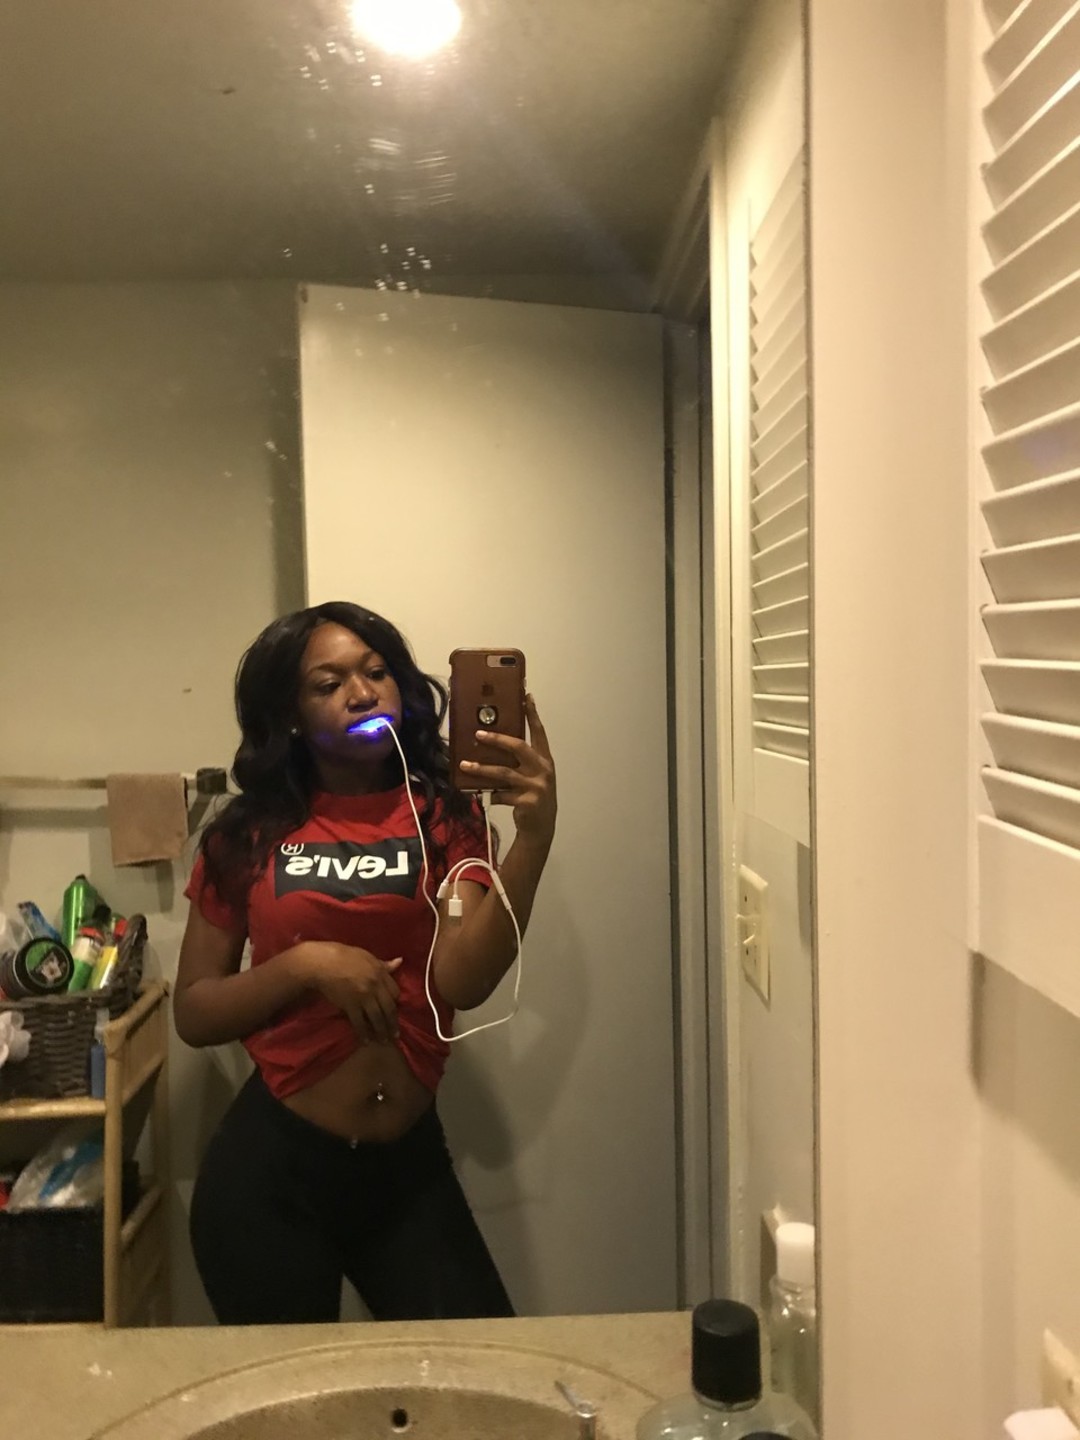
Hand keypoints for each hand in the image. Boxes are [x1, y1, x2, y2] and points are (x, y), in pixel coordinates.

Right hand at [302, 943, 402, 1042]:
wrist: (324, 962)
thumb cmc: (345, 957)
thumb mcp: (368, 957)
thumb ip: (384, 964)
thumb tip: (400, 961)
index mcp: (380, 973)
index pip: (395, 992)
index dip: (396, 1003)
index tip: (395, 1010)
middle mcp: (375, 986)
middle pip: (389, 1008)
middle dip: (393, 1023)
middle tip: (395, 1034)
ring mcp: (363, 997)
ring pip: (377, 1018)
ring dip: (382, 1031)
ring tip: (384, 1041)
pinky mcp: (350, 1005)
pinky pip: (360, 1022)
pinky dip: (364, 1033)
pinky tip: (366, 1041)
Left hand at [459, 694, 556, 848]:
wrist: (542, 827)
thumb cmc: (533, 796)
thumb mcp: (533, 776)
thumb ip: (520, 762)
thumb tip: (491, 745)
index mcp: (545, 760)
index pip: (539, 732)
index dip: (533, 714)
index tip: (526, 696)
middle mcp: (543, 770)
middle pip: (519, 747)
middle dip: (498, 739)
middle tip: (479, 733)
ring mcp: (536, 786)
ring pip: (503, 772)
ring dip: (481, 769)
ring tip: (464, 765)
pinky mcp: (527, 802)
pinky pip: (501, 794)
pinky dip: (490, 794)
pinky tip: (482, 794)